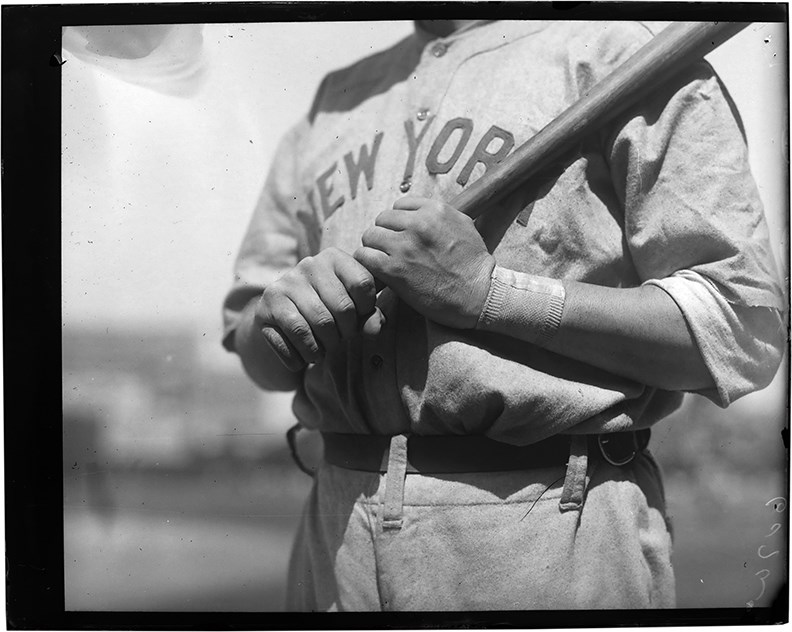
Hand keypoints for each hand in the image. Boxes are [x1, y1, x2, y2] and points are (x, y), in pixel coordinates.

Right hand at [254, 247, 381, 368]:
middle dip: (346, 333)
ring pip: (319, 324)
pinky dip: (305, 354)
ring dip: (326, 347)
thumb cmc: (327, 310)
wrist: (282, 318)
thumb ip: (371, 316)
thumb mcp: (354, 309)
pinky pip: (296, 336)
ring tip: (323, 350)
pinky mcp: (267, 306)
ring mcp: (285, 284)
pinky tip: (306, 354)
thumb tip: (374, 329)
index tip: (357, 318)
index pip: (363, 283)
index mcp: (334, 257)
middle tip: (339, 339)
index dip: (366, 309)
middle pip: (343, 308)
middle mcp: (308, 265)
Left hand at [355, 196, 495, 328]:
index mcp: (434, 210)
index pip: (400, 205)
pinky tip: (376, 270)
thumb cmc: (474, 264)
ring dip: (374, 249)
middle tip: (392, 251)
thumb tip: (420, 211)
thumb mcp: (464, 226)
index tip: (403, 235)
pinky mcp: (394, 270)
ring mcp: (404, 247)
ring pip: (370, 236)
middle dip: (386, 234)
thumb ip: (440, 215)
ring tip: (384, 261)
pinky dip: (367, 263)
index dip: (400, 222)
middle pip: (382, 219)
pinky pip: (364, 256)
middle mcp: (417, 224)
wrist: (479, 295)